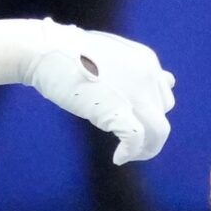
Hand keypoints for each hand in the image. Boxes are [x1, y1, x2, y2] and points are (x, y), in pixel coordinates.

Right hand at [24, 21, 175, 164]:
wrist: (47, 51)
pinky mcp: (118, 111)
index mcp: (147, 61)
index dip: (150, 112)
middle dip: (148, 129)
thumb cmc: (71, 52)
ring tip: (127, 154)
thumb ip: (133, 69)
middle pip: (162, 113)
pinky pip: (135, 140)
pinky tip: (118, 158)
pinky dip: (130, 153)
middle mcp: (149, 76)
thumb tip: (163, 80)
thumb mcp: (110, 54)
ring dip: (146, 147)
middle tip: (128, 142)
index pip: (162, 94)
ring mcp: (136, 94)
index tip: (132, 122)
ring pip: (159, 131)